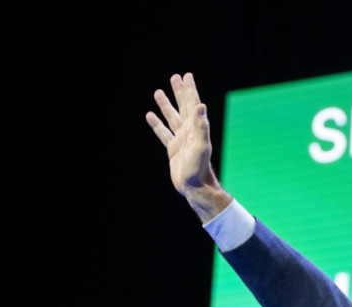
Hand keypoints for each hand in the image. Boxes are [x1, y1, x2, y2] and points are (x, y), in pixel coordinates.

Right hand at [146, 72, 231, 221]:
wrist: (195, 187)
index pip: (193, 104)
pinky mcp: (173, 149)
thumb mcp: (201, 146)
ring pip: (171, 117)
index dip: (190, 90)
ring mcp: (180, 140)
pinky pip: (163, 133)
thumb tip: (201, 106)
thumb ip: (201, 127)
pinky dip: (156, 124)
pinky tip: (150, 115)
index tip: (186, 76)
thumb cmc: (199, 168)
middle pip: (183, 107)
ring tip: (158, 91)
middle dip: (179, 92)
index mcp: (196, 129)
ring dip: (165, 105)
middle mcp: (189, 132)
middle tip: (175, 77)